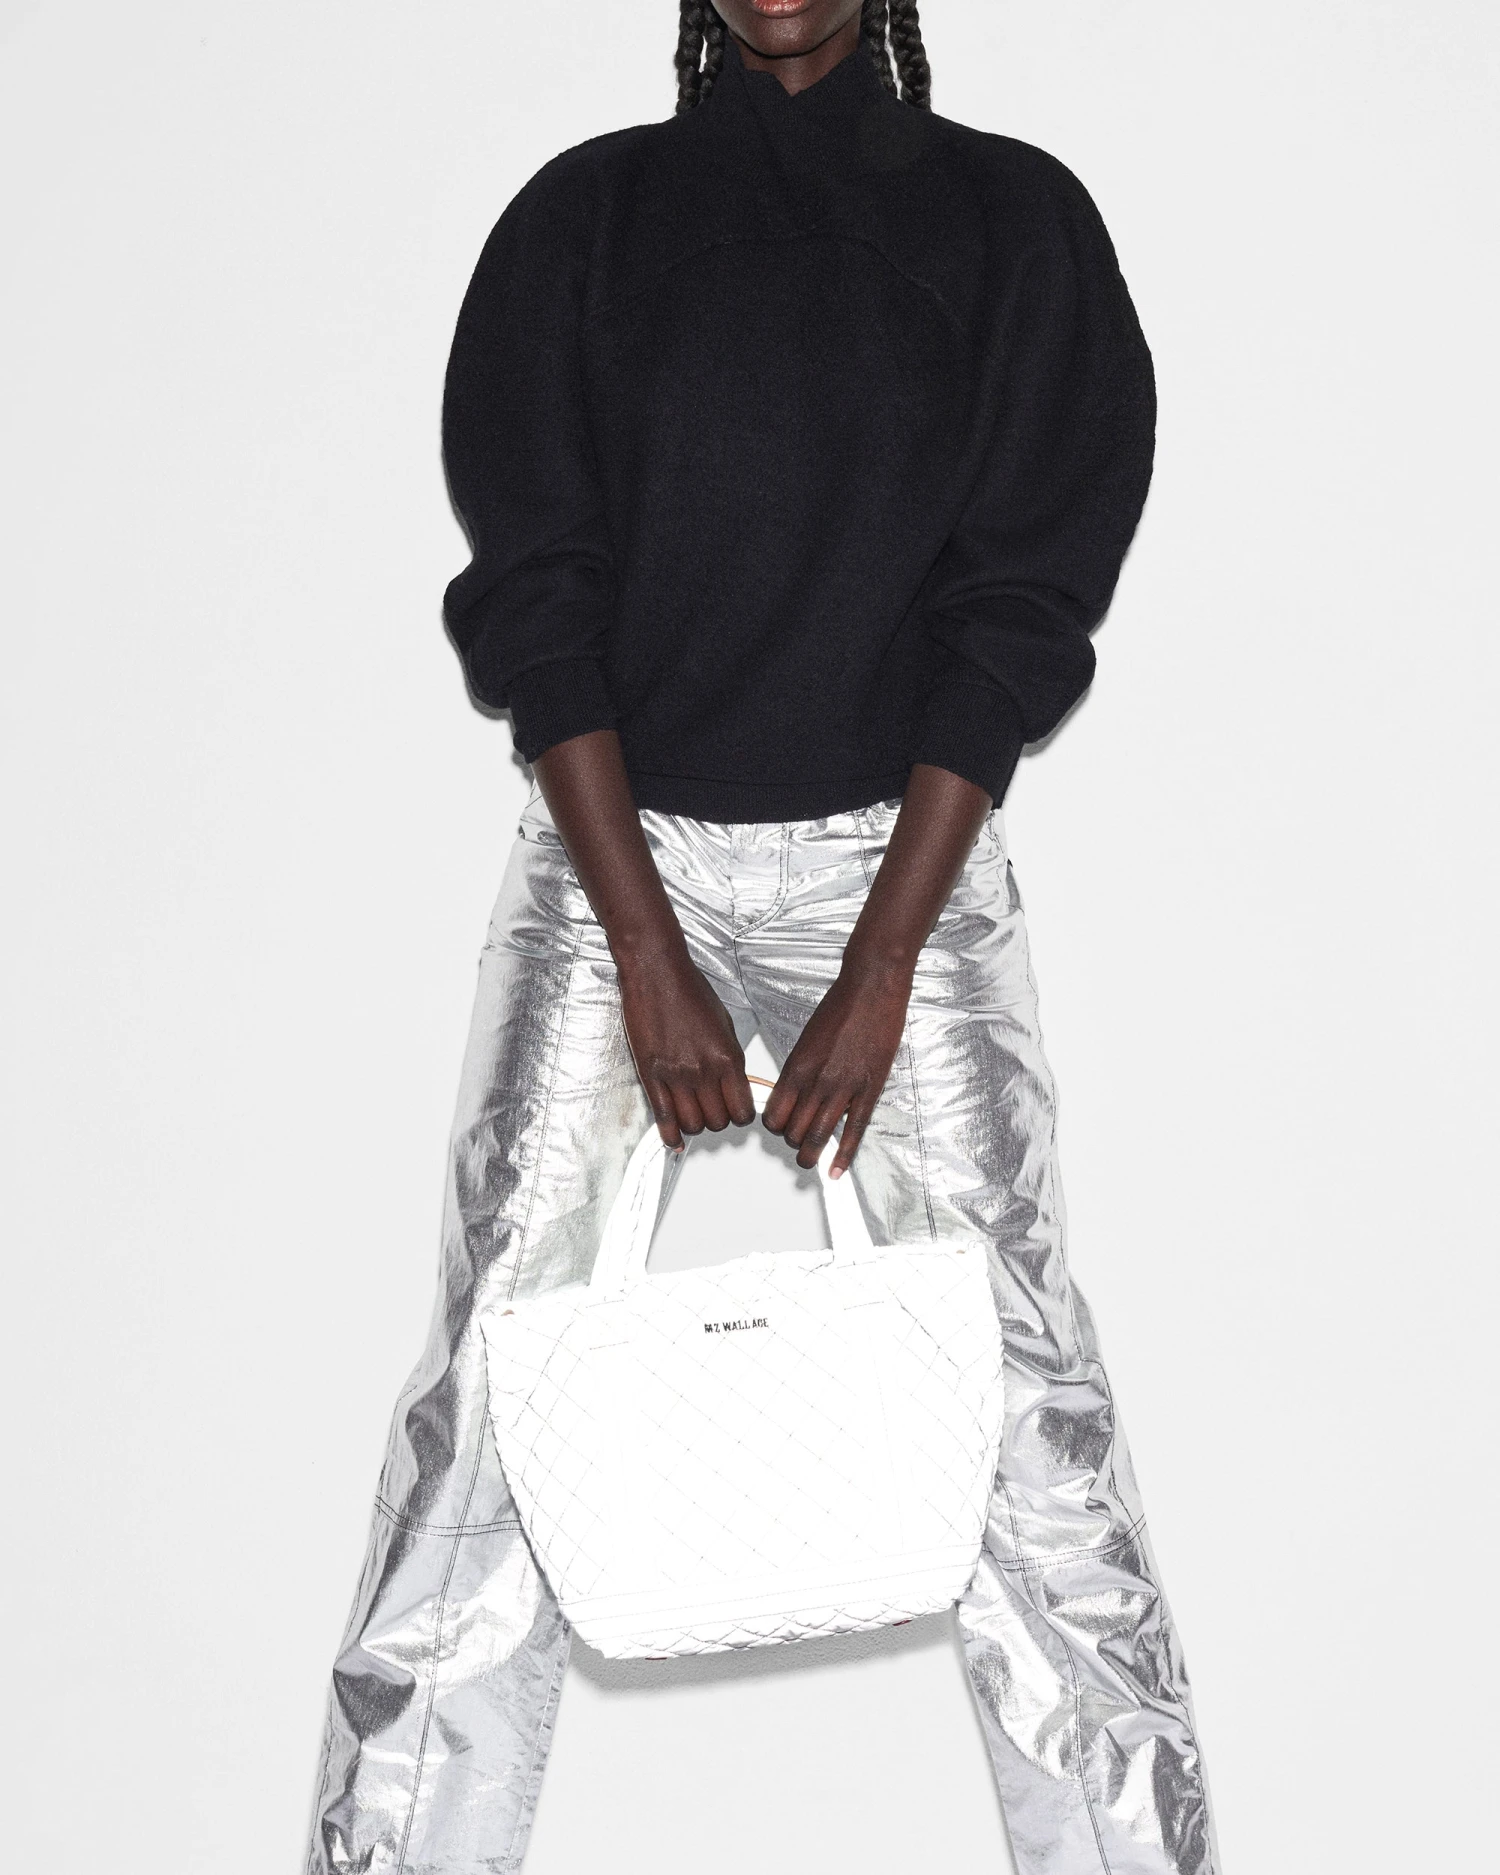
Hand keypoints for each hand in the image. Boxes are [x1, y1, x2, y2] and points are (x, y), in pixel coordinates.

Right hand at [618, 948, 754, 1150]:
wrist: (656, 973)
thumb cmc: (691, 991)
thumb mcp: (725, 1024)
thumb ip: (730, 1058)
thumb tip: (734, 1084)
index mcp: (728, 1058)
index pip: (742, 1111)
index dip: (740, 1116)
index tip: (736, 1112)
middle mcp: (703, 1071)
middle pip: (718, 1122)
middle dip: (718, 1121)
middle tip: (713, 1111)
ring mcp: (675, 1075)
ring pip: (692, 1124)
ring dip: (695, 1125)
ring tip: (693, 1115)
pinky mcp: (651, 1074)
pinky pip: (664, 1116)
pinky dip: (670, 1134)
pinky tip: (673, 1139)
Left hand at [761, 957, 911, 1174]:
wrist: (871, 989)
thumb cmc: (839, 1008)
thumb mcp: (807, 1039)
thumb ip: (800, 1070)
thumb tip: (794, 1095)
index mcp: (797, 1067)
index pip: (775, 1114)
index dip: (775, 1127)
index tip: (780, 1128)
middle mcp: (817, 1080)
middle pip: (795, 1129)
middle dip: (792, 1141)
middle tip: (796, 1144)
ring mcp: (845, 1087)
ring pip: (820, 1134)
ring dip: (811, 1154)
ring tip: (808, 1162)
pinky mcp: (870, 1088)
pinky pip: (854, 1129)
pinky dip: (844, 1154)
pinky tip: (837, 1169)